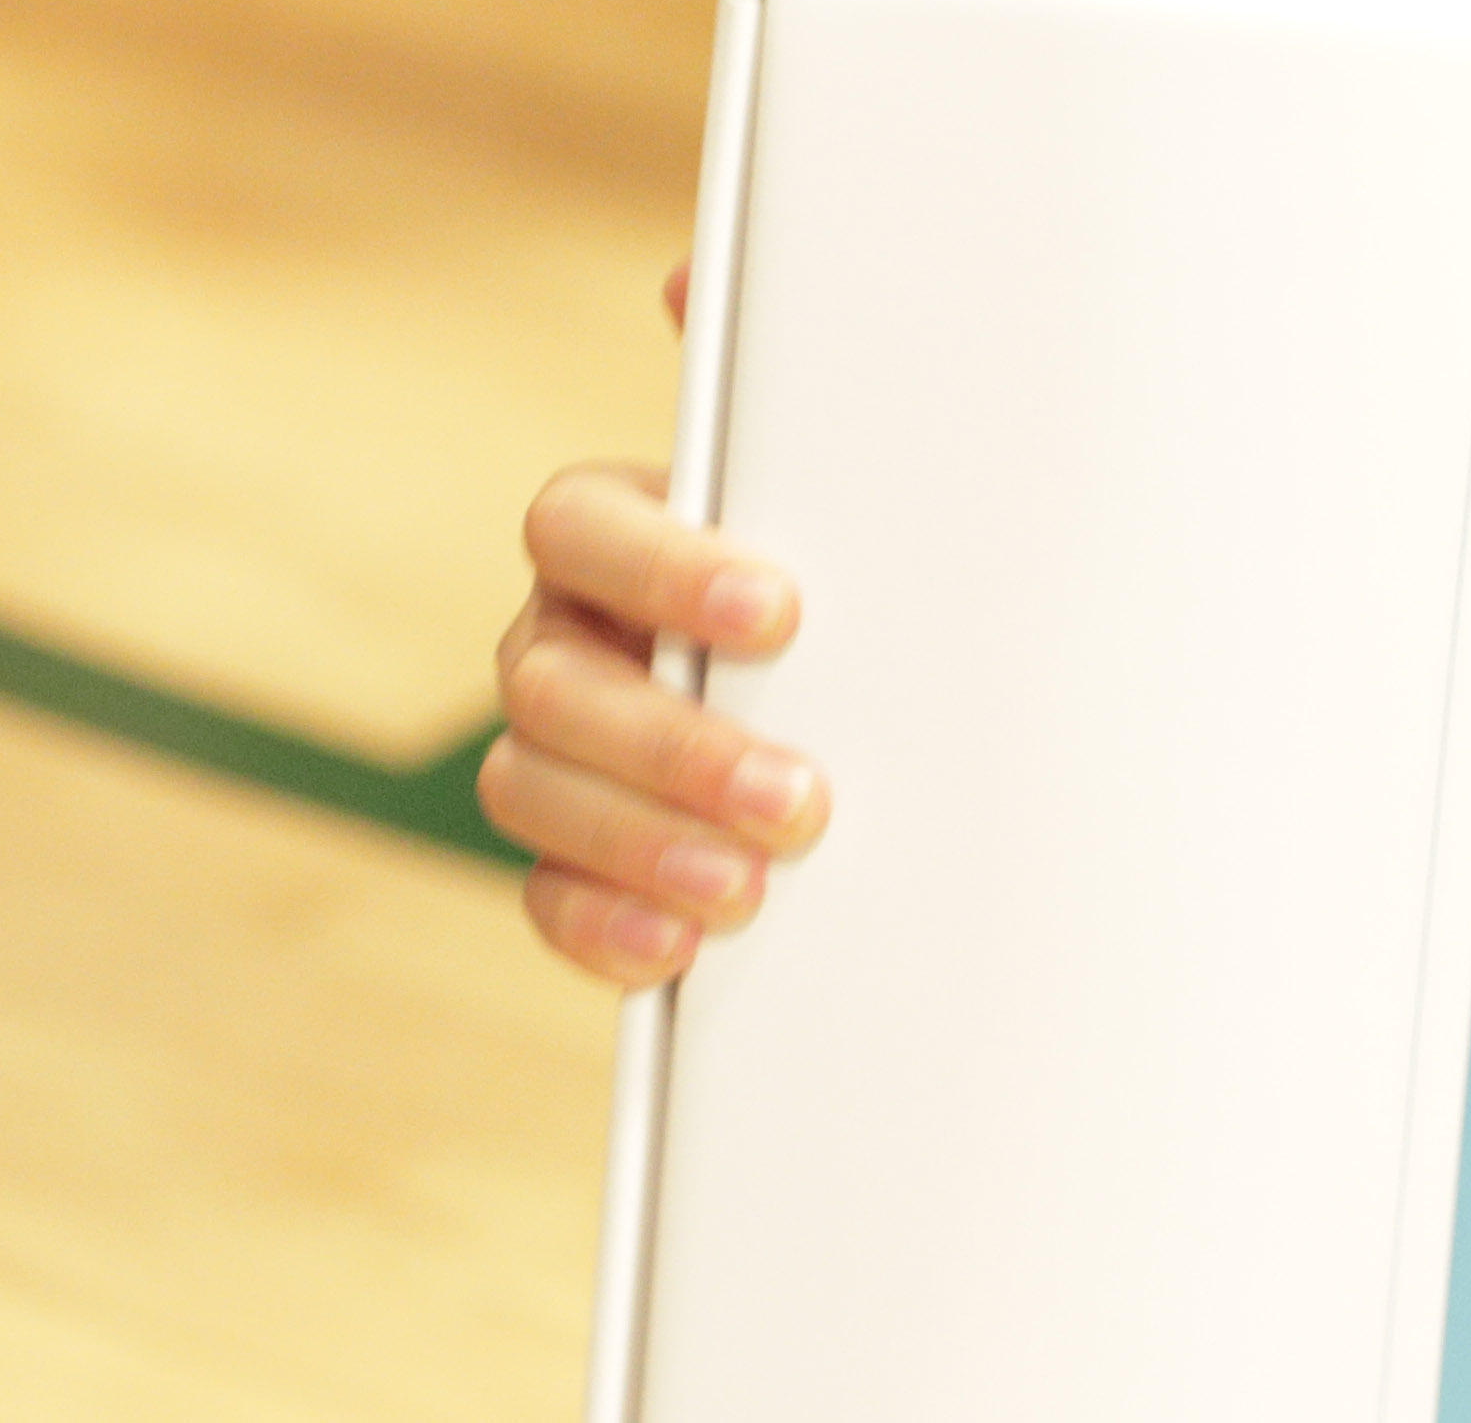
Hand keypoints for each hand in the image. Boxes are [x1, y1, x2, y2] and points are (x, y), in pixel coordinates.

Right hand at [488, 458, 822, 985]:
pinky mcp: (557, 847)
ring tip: (748, 884)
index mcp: (601, 539)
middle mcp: (557, 639)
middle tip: (795, 796)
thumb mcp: (825, 572)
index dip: (660, 572)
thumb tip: (942, 597)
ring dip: (642, 843)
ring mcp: (544, 746)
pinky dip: (606, 923)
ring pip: (528, 788)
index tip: (778, 614)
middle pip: (552, 685)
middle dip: (676, 749)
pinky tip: (680, 943)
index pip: (578, 528)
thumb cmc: (825, 608)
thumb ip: (833, 577)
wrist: (820, 682)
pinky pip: (546, 892)